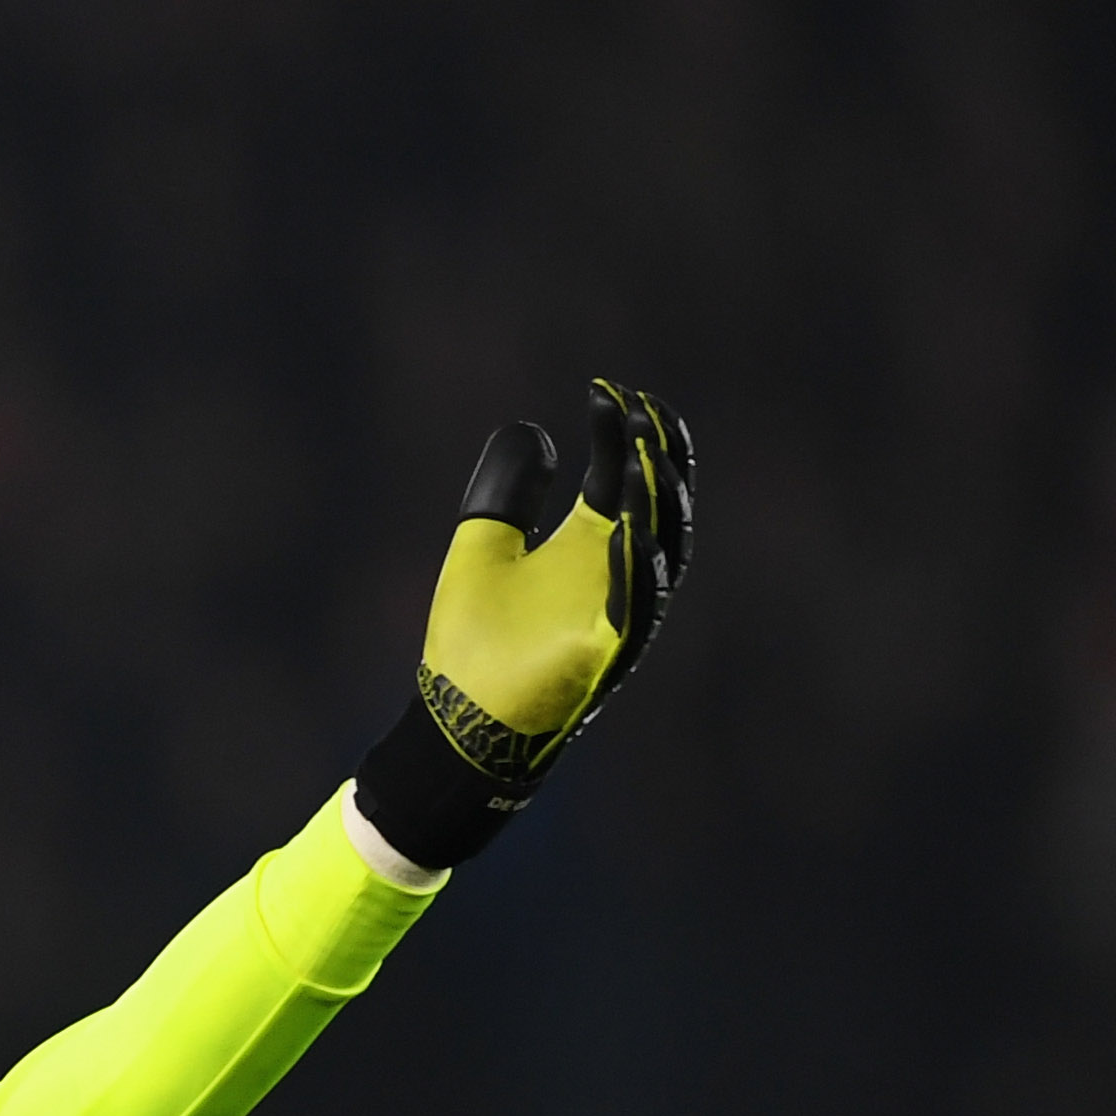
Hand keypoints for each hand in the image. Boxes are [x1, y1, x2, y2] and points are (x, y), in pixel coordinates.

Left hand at [357, 380, 695, 870]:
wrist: (455, 725)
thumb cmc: (473, 644)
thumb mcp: (483, 548)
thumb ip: (506, 492)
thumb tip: (534, 431)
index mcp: (588, 548)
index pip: (620, 478)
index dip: (621, 434)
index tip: (608, 391)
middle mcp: (611, 577)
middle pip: (657, 508)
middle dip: (660, 459)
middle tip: (647, 411)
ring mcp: (614, 617)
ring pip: (660, 554)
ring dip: (658, 506)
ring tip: (647, 457)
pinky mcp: (603, 658)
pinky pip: (634, 612)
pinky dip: (635, 573)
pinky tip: (628, 531)